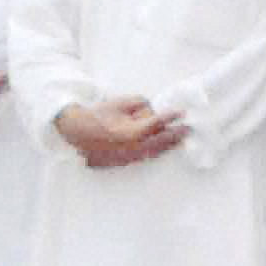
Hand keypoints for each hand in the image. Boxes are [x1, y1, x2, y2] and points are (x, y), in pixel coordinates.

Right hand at [56, 96, 188, 168]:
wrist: (77, 133)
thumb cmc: (98, 115)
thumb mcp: (120, 102)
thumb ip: (141, 104)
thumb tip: (153, 113)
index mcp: (133, 133)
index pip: (158, 124)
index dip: (171, 117)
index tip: (182, 112)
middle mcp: (134, 149)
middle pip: (161, 142)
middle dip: (176, 134)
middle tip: (188, 129)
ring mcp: (129, 158)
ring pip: (154, 152)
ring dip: (168, 145)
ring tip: (180, 139)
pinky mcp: (124, 163)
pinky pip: (145, 157)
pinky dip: (155, 151)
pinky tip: (162, 147)